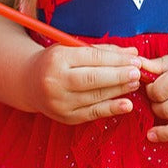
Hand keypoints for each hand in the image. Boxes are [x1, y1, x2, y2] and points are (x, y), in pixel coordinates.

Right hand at [22, 44, 141, 123]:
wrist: (29, 84)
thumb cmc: (56, 63)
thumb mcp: (73, 50)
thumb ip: (103, 51)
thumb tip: (133, 52)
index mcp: (57, 58)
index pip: (92, 58)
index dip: (116, 59)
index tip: (135, 59)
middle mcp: (55, 81)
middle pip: (93, 78)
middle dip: (119, 75)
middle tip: (138, 72)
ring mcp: (59, 102)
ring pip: (95, 96)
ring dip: (118, 90)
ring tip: (135, 84)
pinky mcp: (66, 117)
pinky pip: (92, 113)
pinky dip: (111, 109)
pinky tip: (126, 104)